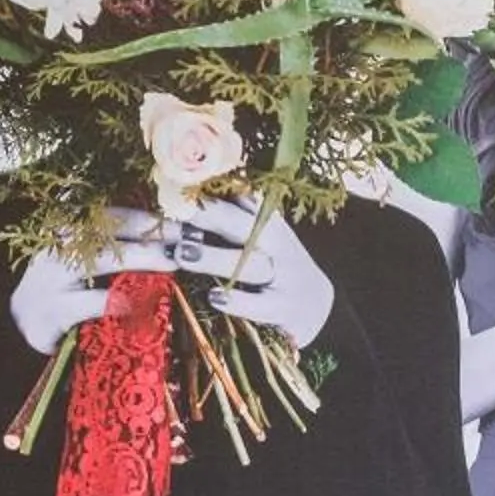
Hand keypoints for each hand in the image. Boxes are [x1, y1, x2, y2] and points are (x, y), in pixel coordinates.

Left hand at [179, 198, 335, 348]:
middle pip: (243, 225)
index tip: (179, 188)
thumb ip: (223, 220)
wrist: (317, 305)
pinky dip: (240, 301)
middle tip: (180, 213)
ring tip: (182, 255)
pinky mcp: (284, 307)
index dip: (209, 195)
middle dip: (211, 216)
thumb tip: (177, 201)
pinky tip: (215, 298)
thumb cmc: (272, 264)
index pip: (238, 200)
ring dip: (215, 258)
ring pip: (249, 264)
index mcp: (265, 220)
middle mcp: (274, 243)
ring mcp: (282, 275)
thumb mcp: (255, 237)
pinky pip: (261, 304)